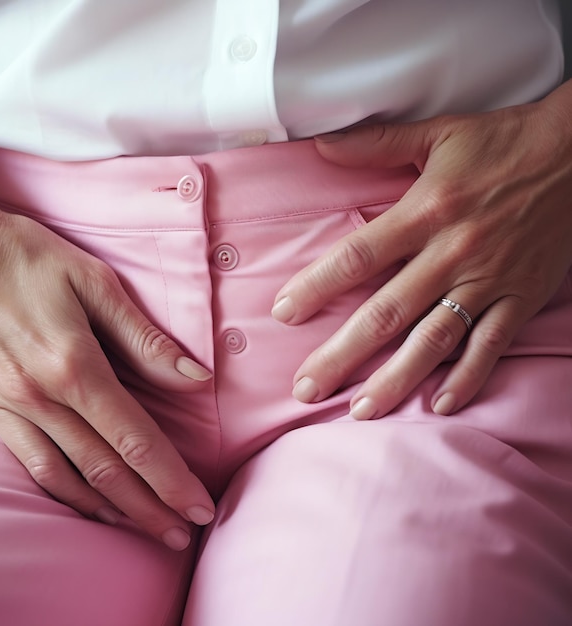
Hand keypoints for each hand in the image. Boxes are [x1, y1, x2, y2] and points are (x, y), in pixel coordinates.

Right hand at [0, 170, 214, 549]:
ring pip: (68, 476)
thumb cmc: (27, 258)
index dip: (171, 478)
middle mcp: (40, 398)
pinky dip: (64, 491)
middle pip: (106, 468)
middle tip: (184, 533)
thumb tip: (197, 377)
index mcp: (74, 366)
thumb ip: (145, 338)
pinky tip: (87, 503)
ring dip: (111, 509)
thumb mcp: (95, 283)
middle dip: (150, 507)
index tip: (199, 506)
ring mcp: (10, 407)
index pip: (135, 439)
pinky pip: (31, 463)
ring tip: (145, 529)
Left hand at [272, 80, 571, 419]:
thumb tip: (319, 145)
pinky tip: (440, 406)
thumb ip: (376, 144)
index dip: (317, 287)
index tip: (283, 314)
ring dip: (395, 378)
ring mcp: (488, 280)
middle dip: (342, 354)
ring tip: (361, 410)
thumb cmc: (503, 142)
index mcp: (426, 211)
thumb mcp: (437, 134)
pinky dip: (468, 378)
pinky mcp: (521, 297)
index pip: (357, 257)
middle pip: (387, 312)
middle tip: (307, 387)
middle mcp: (452, 252)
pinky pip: (491, 345)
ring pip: (434, 340)